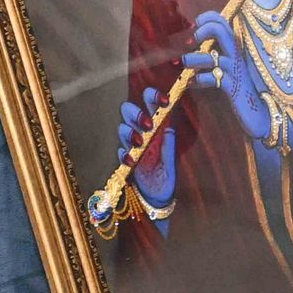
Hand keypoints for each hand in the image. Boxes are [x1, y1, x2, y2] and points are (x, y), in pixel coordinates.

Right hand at [119, 86, 177, 214]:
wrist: (157, 196)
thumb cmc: (167, 175)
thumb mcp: (171, 161)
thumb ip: (168, 145)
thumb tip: (168, 127)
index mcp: (158, 126)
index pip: (152, 104)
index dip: (154, 96)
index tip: (164, 100)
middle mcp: (143, 131)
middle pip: (130, 110)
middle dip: (136, 112)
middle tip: (149, 123)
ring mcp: (133, 144)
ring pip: (123, 127)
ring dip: (130, 132)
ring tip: (140, 141)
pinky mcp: (126, 158)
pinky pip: (121, 150)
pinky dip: (125, 153)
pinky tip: (132, 160)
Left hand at [182, 9, 277, 145]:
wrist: (261, 114)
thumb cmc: (242, 90)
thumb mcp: (230, 68)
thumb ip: (216, 54)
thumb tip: (194, 45)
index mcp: (236, 48)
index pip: (224, 22)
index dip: (208, 18)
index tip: (195, 26)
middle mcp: (237, 55)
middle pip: (221, 31)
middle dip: (203, 31)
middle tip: (192, 41)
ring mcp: (236, 71)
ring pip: (212, 56)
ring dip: (194, 59)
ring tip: (185, 65)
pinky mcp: (233, 87)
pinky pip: (213, 78)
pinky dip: (199, 79)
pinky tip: (192, 84)